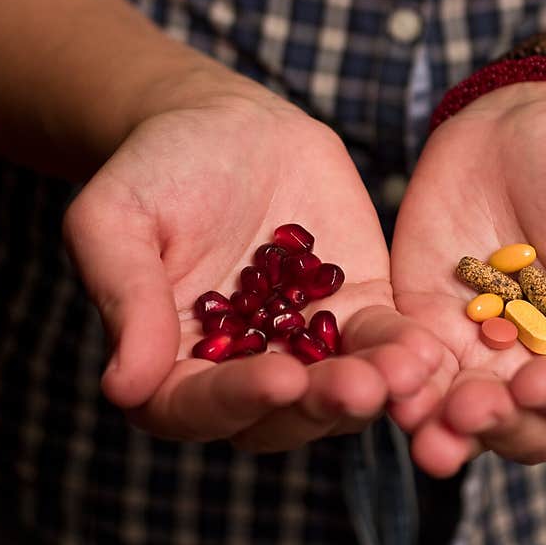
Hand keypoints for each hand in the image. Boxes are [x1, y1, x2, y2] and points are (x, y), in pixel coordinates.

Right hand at [64, 74, 441, 450]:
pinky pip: (382, 344)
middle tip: (358, 389)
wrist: (227, 129)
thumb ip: (126, 297)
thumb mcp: (117, 219)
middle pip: (281, 415)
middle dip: (321, 405)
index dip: (238, 401)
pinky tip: (428, 350)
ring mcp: (305, 349)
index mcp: (172, 365)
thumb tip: (122, 387)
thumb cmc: (157, 170)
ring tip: (406, 371)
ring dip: (374, 388)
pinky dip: (403, 351)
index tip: (279, 380)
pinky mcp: (357, 315)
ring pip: (340, 390)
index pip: (197, 407)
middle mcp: (242, 371)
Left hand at [391, 81, 545, 475]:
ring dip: (441, 424)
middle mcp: (545, 369)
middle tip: (468, 412)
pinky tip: (387, 383)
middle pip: (526, 427)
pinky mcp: (426, 326)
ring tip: (419, 424)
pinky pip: (412, 365)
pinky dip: (400, 378)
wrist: (530, 124)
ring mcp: (481, 353)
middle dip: (498, 426)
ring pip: (462, 412)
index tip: (538, 384)